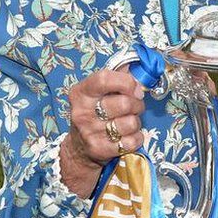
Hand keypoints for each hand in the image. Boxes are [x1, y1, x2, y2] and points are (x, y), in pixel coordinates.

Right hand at [59, 69, 144, 196]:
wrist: (79, 148)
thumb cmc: (94, 114)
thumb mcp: (97, 93)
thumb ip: (116, 77)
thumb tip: (136, 68)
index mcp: (81, 93)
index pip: (104, 79)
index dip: (126, 82)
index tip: (135, 89)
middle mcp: (82, 112)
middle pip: (124, 103)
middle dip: (137, 104)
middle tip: (134, 107)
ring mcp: (90, 132)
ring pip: (130, 123)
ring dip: (136, 122)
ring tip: (128, 122)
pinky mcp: (100, 149)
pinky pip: (131, 141)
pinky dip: (136, 138)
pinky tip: (128, 136)